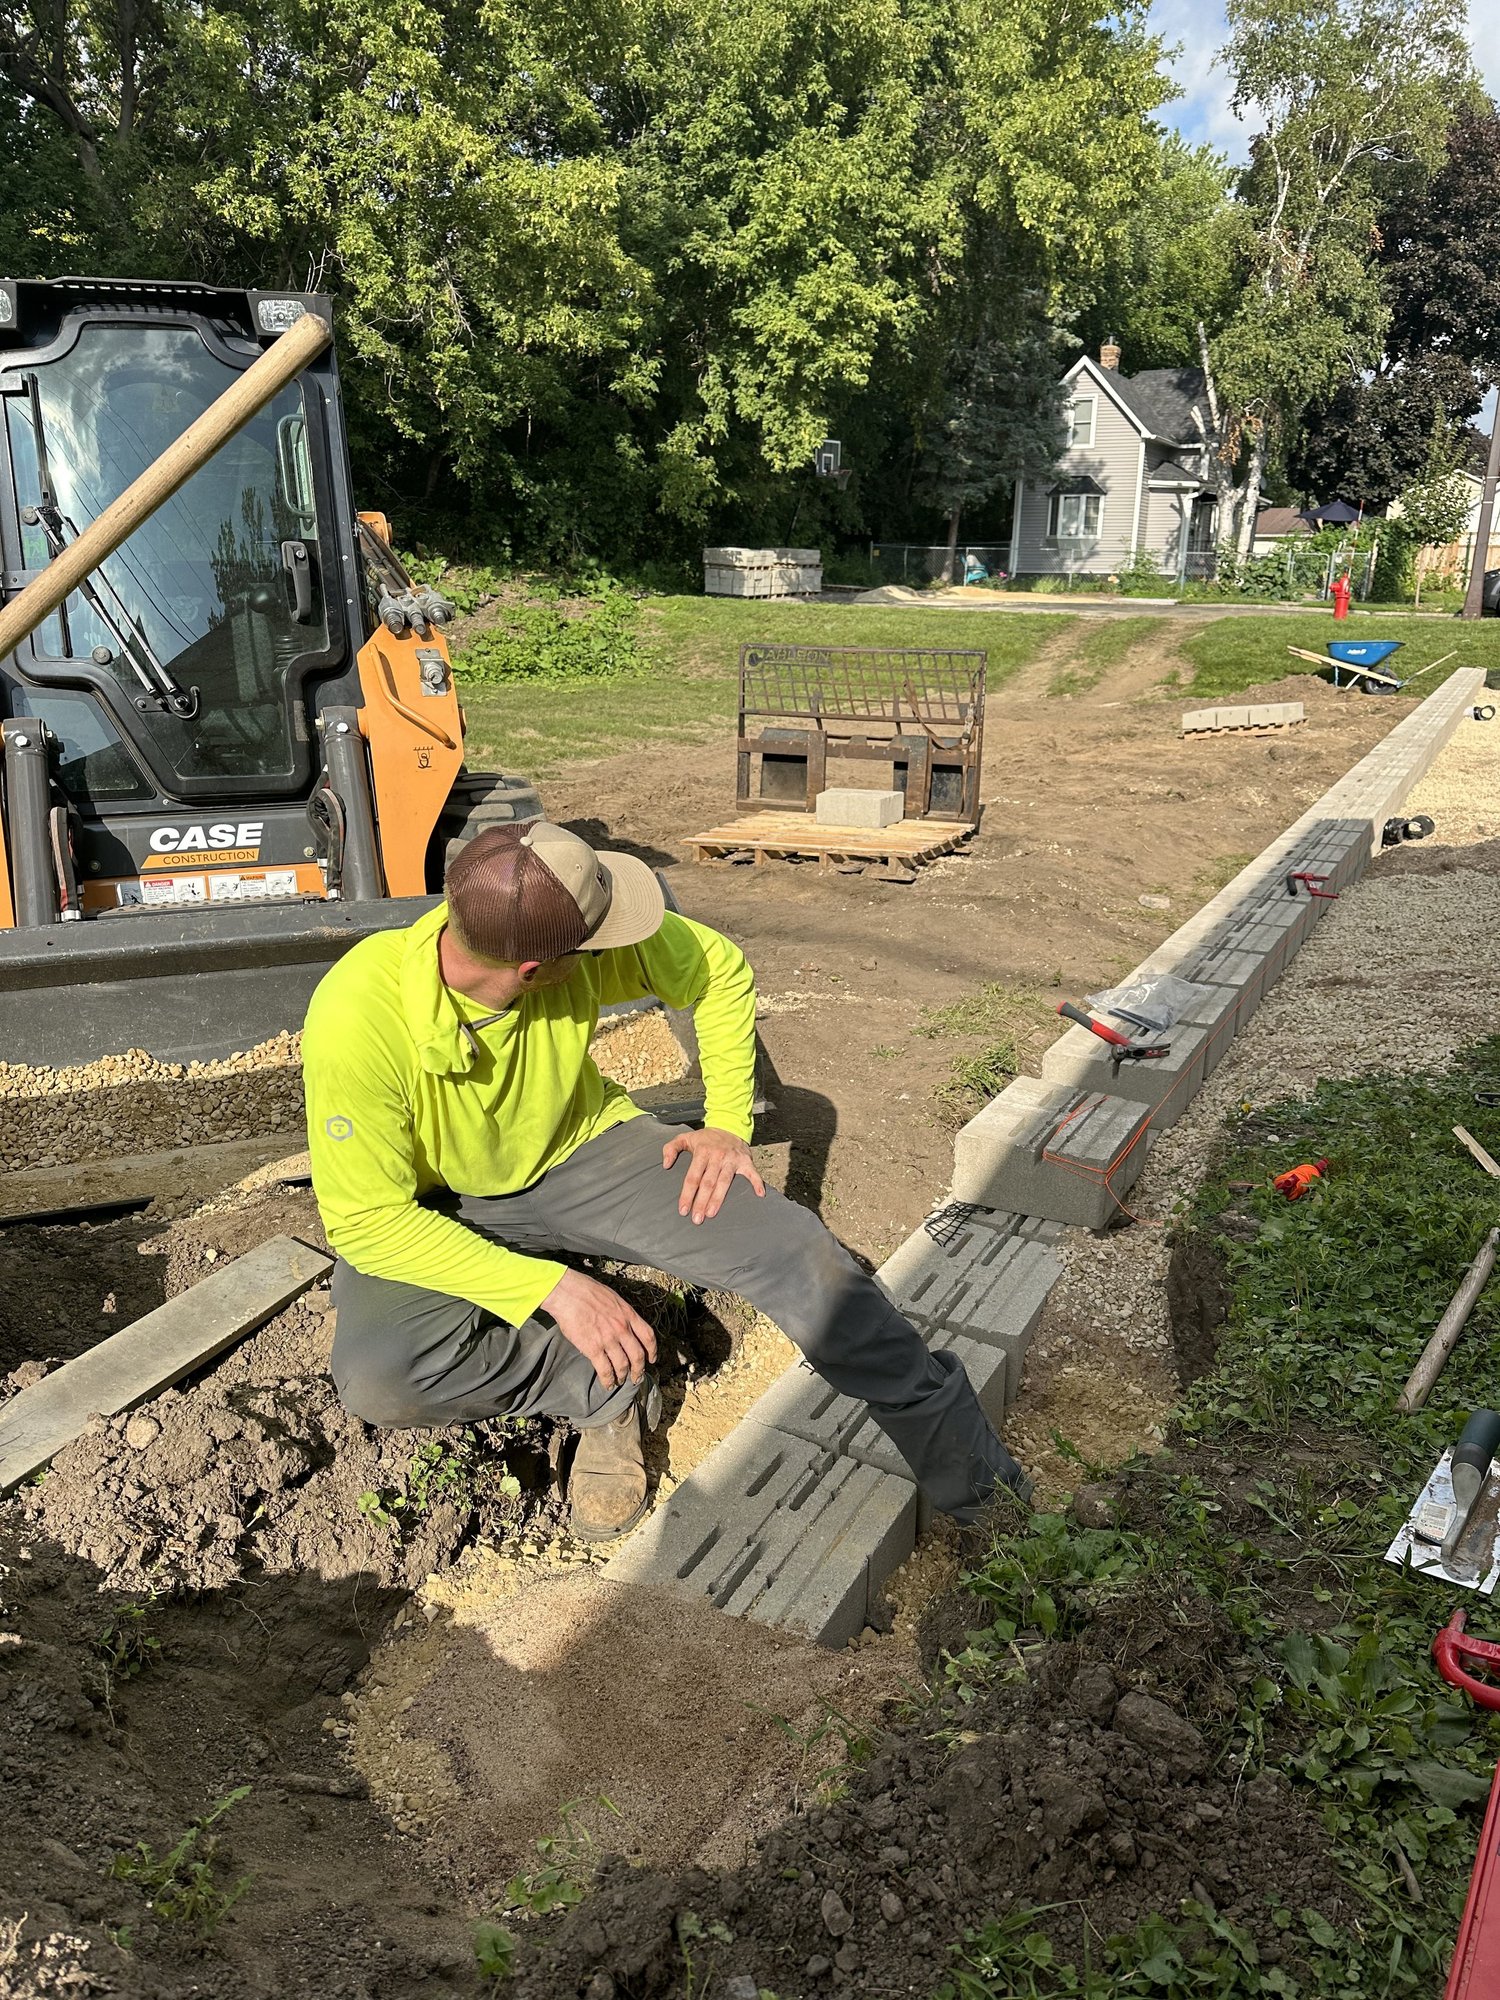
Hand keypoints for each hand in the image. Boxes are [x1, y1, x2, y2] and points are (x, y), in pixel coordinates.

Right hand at [542, 1268, 656, 1389]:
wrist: (568, 1293)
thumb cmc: (587, 1291)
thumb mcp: (613, 1299)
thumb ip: (621, 1313)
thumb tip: (624, 1324)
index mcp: (628, 1315)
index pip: (648, 1336)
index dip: (652, 1351)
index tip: (652, 1359)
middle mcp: (622, 1329)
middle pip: (637, 1356)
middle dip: (639, 1370)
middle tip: (636, 1378)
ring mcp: (609, 1339)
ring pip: (622, 1365)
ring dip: (623, 1376)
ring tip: (620, 1381)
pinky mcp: (593, 1348)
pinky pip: (605, 1369)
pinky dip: (608, 1380)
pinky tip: (608, 1384)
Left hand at [662, 1126, 765, 1224]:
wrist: (729, 1125)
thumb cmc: (705, 1138)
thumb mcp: (685, 1138)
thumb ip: (670, 1148)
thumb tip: (665, 1165)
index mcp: (702, 1152)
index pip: (693, 1177)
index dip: (687, 1194)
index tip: (683, 1210)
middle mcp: (717, 1156)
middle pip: (708, 1182)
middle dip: (702, 1201)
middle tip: (697, 1219)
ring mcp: (732, 1159)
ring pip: (725, 1182)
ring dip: (719, 1199)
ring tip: (711, 1214)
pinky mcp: (746, 1161)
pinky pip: (752, 1173)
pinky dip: (757, 1183)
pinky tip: (759, 1195)